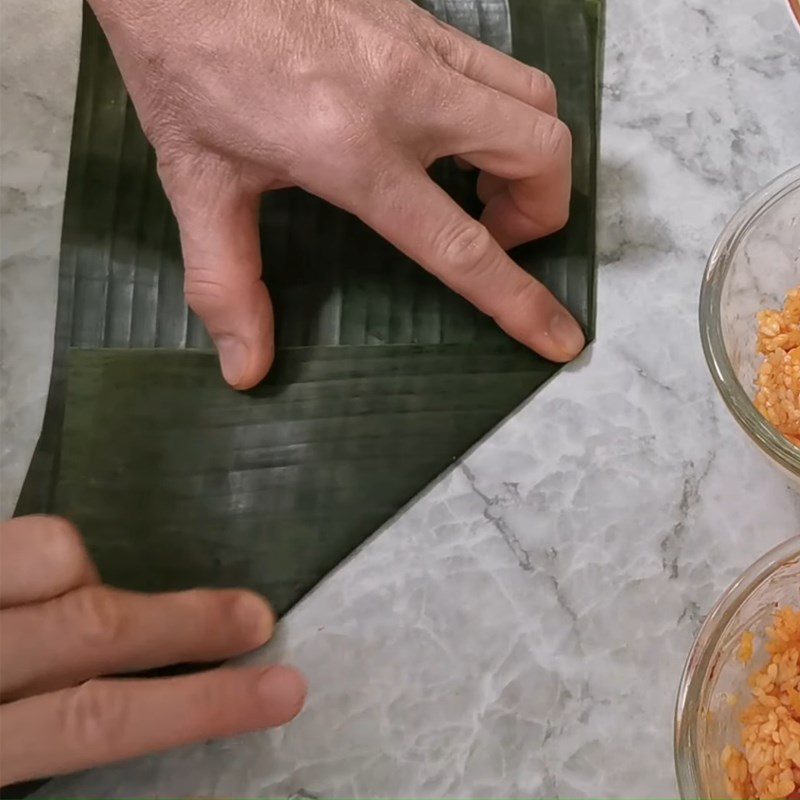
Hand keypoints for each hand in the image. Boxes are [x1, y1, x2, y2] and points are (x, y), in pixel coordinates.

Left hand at [0, 516, 305, 785]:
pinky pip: (14, 538)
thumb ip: (39, 748)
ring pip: (54, 559)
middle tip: (258, 618)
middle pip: (95, 628)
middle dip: (190, 619)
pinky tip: (48, 584)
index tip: (281, 692)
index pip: (101, 722)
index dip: (198, 704)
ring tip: (103, 599)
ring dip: (98, 578)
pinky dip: (52, 555)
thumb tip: (131, 705)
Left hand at [88, 0, 584, 388]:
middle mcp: (411, 94)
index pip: (463, 243)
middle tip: (492, 234)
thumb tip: (246, 369)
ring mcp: (422, 44)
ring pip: (534, 99)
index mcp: (357, 152)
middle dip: (542, 212)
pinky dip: (500, 114)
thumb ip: (227, 284)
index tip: (561, 336)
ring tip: (476, 188)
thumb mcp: (199, 186)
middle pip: (542, 151)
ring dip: (531, 157)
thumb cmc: (183, 67)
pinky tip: (446, 135)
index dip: (520, 300)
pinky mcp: (419, 14)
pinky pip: (497, 69)